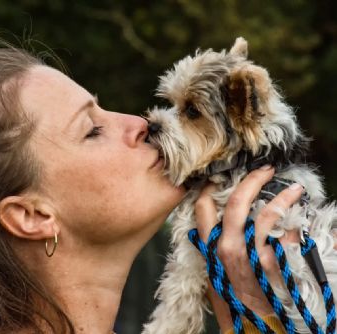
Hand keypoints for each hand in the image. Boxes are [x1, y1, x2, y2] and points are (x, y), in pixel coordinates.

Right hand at [194, 166, 303, 330]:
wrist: (262, 329)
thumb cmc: (240, 302)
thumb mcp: (218, 277)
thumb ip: (214, 252)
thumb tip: (211, 229)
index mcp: (212, 249)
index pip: (203, 209)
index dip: (210, 188)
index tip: (221, 177)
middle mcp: (229, 250)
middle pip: (235, 204)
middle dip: (251, 181)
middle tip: (265, 170)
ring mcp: (255, 256)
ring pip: (265, 214)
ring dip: (283, 196)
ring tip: (293, 189)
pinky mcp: (279, 264)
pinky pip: (288, 233)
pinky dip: (296, 220)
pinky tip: (302, 216)